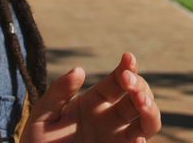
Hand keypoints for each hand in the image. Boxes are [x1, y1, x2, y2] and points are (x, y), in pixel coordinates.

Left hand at [21, 53, 161, 142]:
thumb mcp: (42, 115)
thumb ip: (58, 93)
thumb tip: (79, 71)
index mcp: (94, 102)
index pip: (118, 81)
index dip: (127, 68)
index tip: (128, 58)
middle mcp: (110, 119)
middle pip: (138, 97)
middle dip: (139, 86)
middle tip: (128, 82)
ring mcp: (116, 138)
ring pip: (147, 122)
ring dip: (150, 110)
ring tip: (141, 101)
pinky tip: (137, 140)